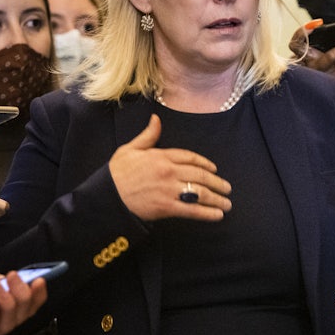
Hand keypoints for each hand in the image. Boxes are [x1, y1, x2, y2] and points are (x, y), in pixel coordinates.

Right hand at [109, 114, 231, 221]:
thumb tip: (156, 119)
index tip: (214, 169)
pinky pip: (192, 210)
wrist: (107, 197)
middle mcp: (169, 171)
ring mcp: (169, 190)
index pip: (190, 158)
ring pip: (200, 193)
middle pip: (200, 175)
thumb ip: (148, 136)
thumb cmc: (116, 174)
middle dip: (217, 183)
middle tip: (227, 188)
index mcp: (161, 156)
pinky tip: (217, 215)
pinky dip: (207, 213)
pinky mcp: (167, 207)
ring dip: (217, 198)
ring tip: (227, 204)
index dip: (205, 163)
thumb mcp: (130, 149)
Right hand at [289, 19, 334, 84]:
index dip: (306, 32)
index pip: (298, 43)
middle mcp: (312, 71)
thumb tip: (327, 26)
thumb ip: (310, 39)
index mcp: (302, 59)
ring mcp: (325, 83)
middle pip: (334, 56)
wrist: (308, 92)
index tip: (319, 23)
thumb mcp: (302, 54)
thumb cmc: (308, 67)